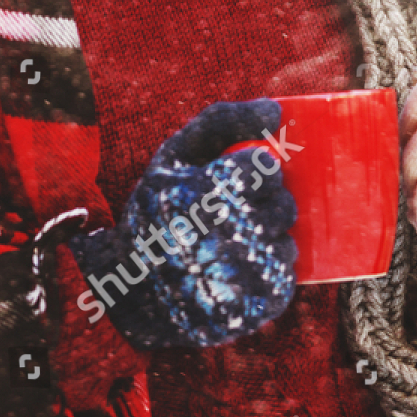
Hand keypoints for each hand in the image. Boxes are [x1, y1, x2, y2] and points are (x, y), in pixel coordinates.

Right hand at [69, 100, 297, 348]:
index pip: (266, 167)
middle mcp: (233, 235)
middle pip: (284, 203)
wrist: (129, 292)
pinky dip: (266, 270)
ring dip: (265, 239)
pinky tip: (233, 271)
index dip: (249, 172)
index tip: (227, 183)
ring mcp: (249, 275)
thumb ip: (221, 122)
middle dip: (262, 204)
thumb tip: (275, 111)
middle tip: (228, 215)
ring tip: (227, 246)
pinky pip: (286, 274)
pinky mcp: (260, 305)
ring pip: (287, 239)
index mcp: (211, 193)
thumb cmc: (155, 214)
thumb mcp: (173, 158)